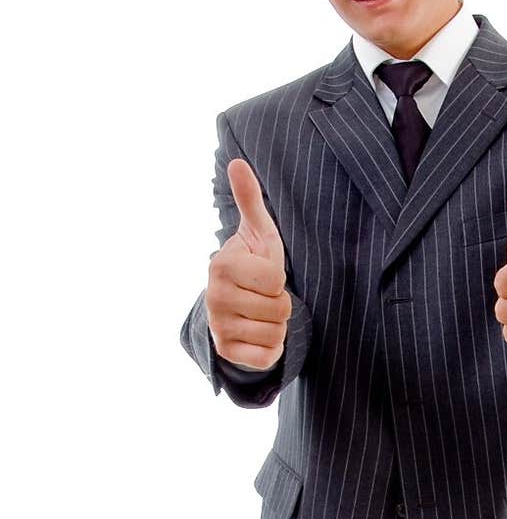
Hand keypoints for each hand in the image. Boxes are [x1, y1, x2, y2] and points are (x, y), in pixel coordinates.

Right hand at [206, 159, 291, 369]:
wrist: (235, 305)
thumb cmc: (252, 264)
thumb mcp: (257, 233)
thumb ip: (250, 200)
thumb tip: (238, 162)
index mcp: (222, 265)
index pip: (275, 279)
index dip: (279, 277)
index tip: (264, 275)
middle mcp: (214, 297)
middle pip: (279, 307)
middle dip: (280, 303)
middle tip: (264, 296)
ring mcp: (219, 327)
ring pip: (275, 332)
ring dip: (277, 325)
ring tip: (261, 313)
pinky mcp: (227, 353)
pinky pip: (267, 356)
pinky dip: (271, 349)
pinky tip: (258, 335)